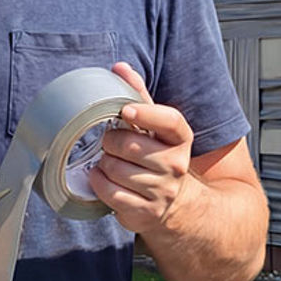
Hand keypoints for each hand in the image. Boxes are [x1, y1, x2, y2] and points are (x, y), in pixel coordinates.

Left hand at [89, 62, 195, 234]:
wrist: (173, 201)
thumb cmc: (155, 155)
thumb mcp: (152, 125)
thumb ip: (138, 95)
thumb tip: (120, 68)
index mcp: (180, 138)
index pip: (170, 121)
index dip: (147, 113)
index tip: (127, 110)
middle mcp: (177, 164)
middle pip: (132, 146)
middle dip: (112, 142)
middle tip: (110, 143)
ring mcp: (164, 191)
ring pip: (118, 170)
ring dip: (104, 164)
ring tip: (109, 162)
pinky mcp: (147, 213)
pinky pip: (112, 194)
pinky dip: (100, 184)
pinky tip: (103, 178)